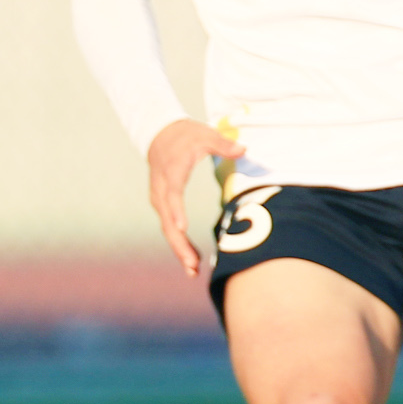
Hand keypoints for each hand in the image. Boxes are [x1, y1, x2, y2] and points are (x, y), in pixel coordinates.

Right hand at [146, 118, 240, 276]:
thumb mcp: (205, 134)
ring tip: (193, 270)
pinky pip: (170, 227)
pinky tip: (192, 259)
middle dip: (179, 243)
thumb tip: (243, 149)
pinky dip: (179, 243)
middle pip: (168, 220)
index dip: (177, 211)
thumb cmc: (187, 135)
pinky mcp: (164, 204)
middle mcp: (162, 189)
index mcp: (172, 172)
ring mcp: (160, 198)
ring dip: (179, 249)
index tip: (183, 228)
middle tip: (192, 264)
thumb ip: (223, 144)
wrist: (160, 133)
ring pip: (167, 228)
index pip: (173, 194)